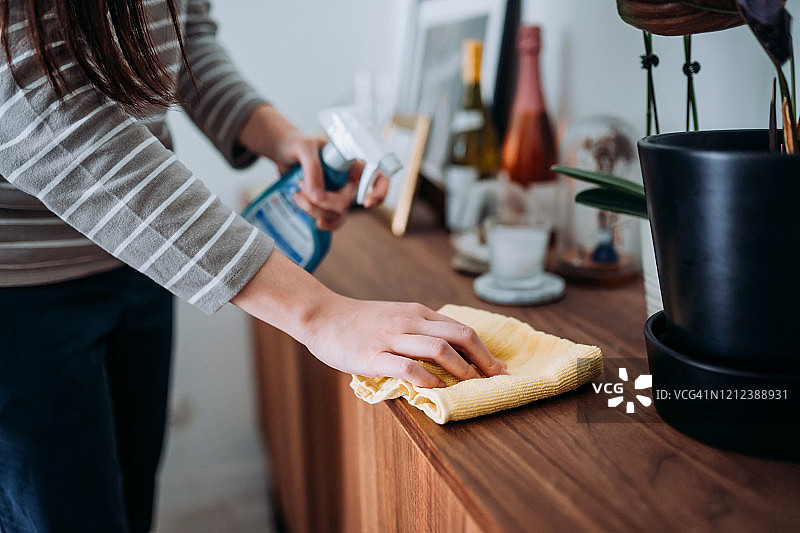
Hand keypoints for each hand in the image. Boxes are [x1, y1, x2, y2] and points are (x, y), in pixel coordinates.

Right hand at [232, 252, 506, 388]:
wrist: (321, 316)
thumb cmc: (358, 322)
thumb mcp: (395, 317)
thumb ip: (418, 330)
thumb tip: (446, 353)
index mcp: (417, 312)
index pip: (461, 329)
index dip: (485, 350)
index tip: (499, 368)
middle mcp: (410, 321)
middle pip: (459, 336)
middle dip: (483, 360)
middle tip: (496, 380)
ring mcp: (392, 337)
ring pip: (439, 348)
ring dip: (462, 369)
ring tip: (474, 387)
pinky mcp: (374, 355)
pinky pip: (408, 367)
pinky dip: (428, 379)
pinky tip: (437, 390)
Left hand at [237, 104, 387, 230]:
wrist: (283, 153)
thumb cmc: (297, 144)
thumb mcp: (304, 149)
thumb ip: (313, 169)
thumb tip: (318, 196)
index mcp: (352, 163)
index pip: (378, 177)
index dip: (379, 192)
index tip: (365, 202)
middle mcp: (349, 180)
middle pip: (349, 202)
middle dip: (325, 201)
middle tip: (303, 188)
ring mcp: (338, 194)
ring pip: (337, 214)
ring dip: (315, 210)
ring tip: (297, 195)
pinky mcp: (326, 204)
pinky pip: (330, 220)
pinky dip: (318, 219)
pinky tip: (306, 211)